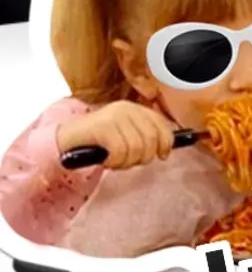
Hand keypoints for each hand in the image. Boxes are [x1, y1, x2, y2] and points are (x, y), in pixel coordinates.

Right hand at [56, 101, 175, 169]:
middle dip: (143, 157)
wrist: (64, 139)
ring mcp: (114, 116)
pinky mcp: (102, 127)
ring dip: (126, 162)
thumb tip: (167, 150)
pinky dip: (114, 162)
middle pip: (151, 139)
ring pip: (137, 148)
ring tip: (114, 161)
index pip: (162, 125)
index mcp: (135, 109)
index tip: (163, 155)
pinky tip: (105, 160)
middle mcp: (127, 109)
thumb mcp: (123, 134)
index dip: (166, 142)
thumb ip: (143, 137)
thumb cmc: (97, 141)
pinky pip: (120, 152)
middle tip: (128, 162)